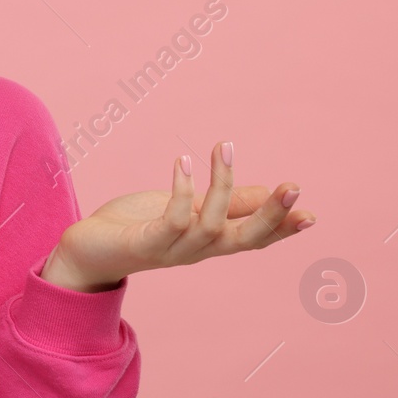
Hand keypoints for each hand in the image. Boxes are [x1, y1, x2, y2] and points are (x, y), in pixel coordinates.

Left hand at [43, 141, 314, 291]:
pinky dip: (182, 190)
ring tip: (223, 146)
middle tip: (293, 186)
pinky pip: (172, 220)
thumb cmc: (136, 227)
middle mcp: (196, 250)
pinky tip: (184, 161)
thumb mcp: (186, 210)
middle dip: (271, 216)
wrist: (85, 251)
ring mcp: (172, 250)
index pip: (254, 239)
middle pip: (244, 240)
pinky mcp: (145, 244)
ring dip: (222, 185)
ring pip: (211, 225)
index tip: (311, 215)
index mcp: (209, 241)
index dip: (282, 228)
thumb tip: (268, 193)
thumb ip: (226, 205)